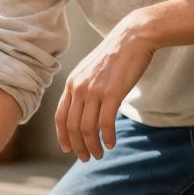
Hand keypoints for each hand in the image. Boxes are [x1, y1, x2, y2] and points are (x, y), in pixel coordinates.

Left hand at [55, 13, 157, 160]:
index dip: (62, 136)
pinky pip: (105, 124)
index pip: (60, 116)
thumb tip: (84, 110)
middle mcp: (79, 88)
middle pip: (72, 126)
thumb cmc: (115, 55)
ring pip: (87, 128)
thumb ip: (83, 88)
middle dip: (78, 146)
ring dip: (92, 146)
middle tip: (86, 158)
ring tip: (99, 154)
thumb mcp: (91, 70)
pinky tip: (111, 143)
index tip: (68, 149)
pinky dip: (107, 137)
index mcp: (72, 83)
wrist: (133, 37)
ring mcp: (94, 91)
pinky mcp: (112, 93)